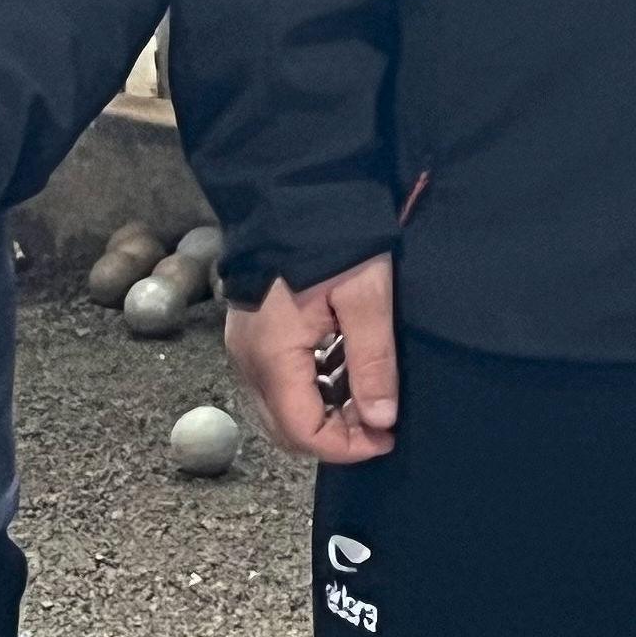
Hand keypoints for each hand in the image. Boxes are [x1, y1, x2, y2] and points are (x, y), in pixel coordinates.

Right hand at [229, 252, 398, 464]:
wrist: (291, 189)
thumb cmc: (331, 237)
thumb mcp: (365, 296)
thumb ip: (373, 360)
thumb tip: (382, 420)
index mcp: (273, 357)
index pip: (304, 433)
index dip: (347, 447)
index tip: (388, 436)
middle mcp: (250, 361)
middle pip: (288, 429)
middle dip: (337, 436)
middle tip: (382, 421)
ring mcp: (248, 348)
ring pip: (283, 408)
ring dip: (327, 413)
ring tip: (372, 394)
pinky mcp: (255, 334)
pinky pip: (281, 381)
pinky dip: (315, 389)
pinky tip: (348, 369)